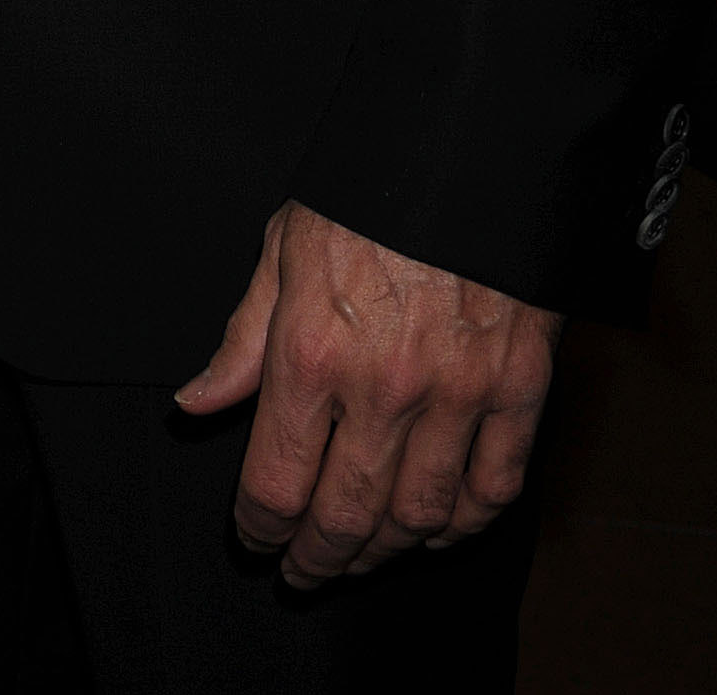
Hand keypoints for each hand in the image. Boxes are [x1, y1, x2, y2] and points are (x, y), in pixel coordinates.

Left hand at [175, 201, 559, 585]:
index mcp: (313, 348)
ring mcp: (458, 393)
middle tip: (303, 572)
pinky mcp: (519, 389)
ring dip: (384, 553)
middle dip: (317, 559)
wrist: (470, 143)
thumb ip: (242, 339)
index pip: (276, 481)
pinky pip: (492, 488)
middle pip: (345, 516)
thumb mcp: (283, 247)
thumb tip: (197, 404)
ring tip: (360, 556)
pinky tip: (438, 528)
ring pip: (418, 517)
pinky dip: (464, 524)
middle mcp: (384, 385)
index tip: (255, 538)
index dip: (259, 528)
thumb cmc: (369, 189)